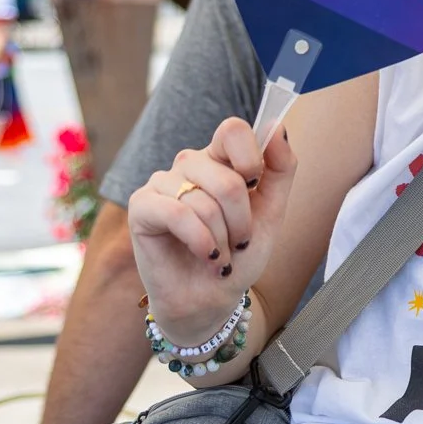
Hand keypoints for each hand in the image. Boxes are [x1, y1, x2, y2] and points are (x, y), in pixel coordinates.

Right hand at [128, 118, 295, 342]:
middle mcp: (190, 164)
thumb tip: (277, 125)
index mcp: (220, 158)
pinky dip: (200, 240)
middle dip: (242, 220)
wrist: (211, 298)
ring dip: (222, 237)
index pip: (233, 130)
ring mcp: (163, 182)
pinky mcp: (142, 206)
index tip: (256, 188)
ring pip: (205, 200)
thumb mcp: (271, 211)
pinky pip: (177, 213)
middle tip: (239, 242)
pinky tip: (205, 255)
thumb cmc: (239, 253)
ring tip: (220, 254)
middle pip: (227, 177)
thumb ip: (280, 168)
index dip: (251, 158)